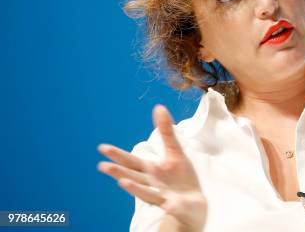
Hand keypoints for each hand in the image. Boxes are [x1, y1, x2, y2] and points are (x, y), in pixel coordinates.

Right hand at [97, 105, 206, 230]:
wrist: (194, 204)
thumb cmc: (180, 177)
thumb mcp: (174, 151)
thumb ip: (166, 132)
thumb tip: (158, 106)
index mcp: (151, 170)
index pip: (132, 162)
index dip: (118, 155)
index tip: (102, 148)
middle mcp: (153, 184)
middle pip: (134, 177)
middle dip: (119, 171)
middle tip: (102, 165)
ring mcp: (164, 196)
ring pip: (148, 193)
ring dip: (136, 189)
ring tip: (123, 182)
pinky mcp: (178, 206)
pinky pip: (175, 206)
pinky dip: (171, 206)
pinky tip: (168, 206)